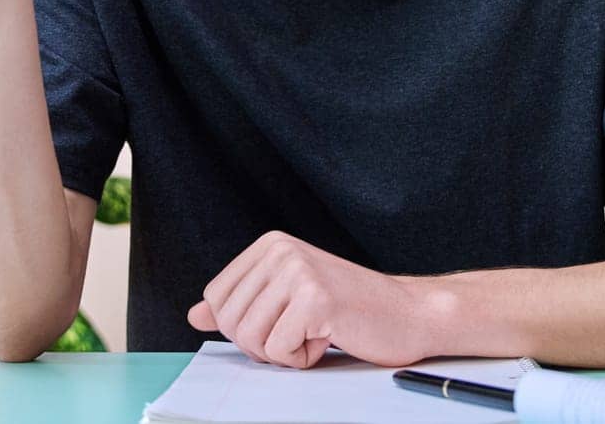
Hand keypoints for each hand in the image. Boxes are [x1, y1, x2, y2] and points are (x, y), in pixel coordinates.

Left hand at [187, 231, 429, 368]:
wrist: (409, 314)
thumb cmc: (350, 311)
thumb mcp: (287, 300)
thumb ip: (241, 304)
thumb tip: (195, 314)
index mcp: (270, 245)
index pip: (217, 298)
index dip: (242, 326)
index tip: (280, 322)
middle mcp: (281, 250)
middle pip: (230, 320)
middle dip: (261, 343)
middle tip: (300, 332)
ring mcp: (299, 271)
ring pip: (250, 338)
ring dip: (283, 352)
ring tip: (316, 333)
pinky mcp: (316, 299)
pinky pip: (278, 351)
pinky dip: (303, 359)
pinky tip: (330, 338)